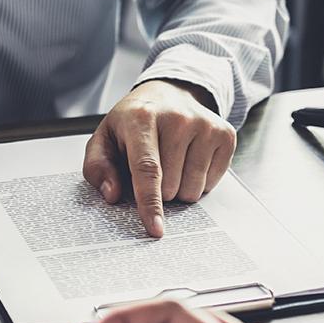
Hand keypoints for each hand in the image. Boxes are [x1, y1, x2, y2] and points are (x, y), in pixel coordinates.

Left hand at [82, 79, 236, 236]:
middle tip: (153, 167)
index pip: (147, 169)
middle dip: (159, 191)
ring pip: (193, 189)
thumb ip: (98, 168)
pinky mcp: (225, 134)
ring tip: (172, 162)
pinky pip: (212, 184)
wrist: (168, 93)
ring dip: (179, 188)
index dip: (150, 203)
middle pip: (171, 187)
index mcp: (142, 118)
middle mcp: (177, 118)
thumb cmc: (133, 123)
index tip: (155, 229)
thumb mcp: (104, 139)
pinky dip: (198, 181)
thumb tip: (112, 194)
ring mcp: (205, 125)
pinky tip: (189, 159)